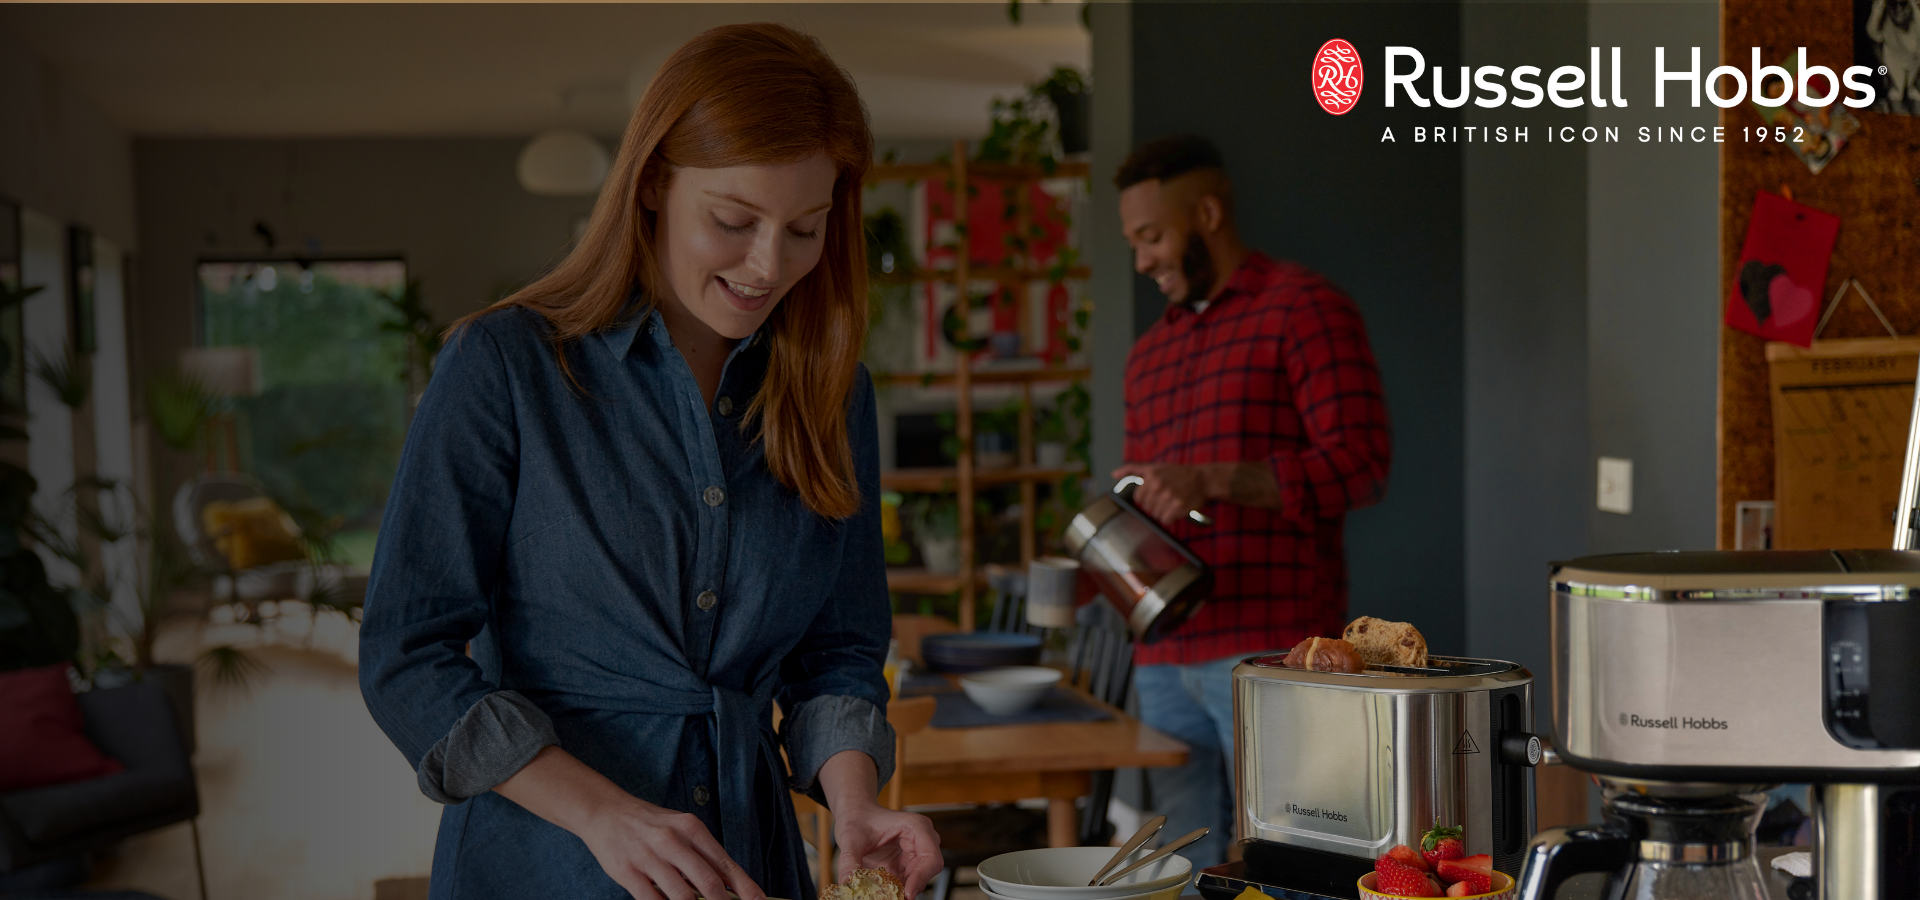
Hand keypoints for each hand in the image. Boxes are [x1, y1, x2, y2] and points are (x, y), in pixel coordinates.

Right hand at [576, 795, 767, 899]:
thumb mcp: (680, 828)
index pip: (725, 863)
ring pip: (682, 896)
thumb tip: (729, 885)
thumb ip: (702, 854)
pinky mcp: (628, 873)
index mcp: (691, 828)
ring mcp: (649, 857)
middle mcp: (672, 841)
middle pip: (708, 882)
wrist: (606, 812)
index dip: (745, 887)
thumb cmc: (649, 824)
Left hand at [832, 799, 943, 896]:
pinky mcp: (906, 865)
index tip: (907, 894)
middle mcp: (921, 840)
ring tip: (885, 895)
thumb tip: (847, 882)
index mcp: (916, 826)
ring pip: (918, 879)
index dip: (922, 877)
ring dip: (902, 890)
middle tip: (894, 898)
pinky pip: (907, 882)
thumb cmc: (858, 819)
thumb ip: (849, 860)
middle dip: (912, 886)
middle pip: (928, 870)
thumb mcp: (850, 838)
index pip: (930, 856)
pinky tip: (882, 892)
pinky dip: (896, 890)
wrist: (855, 816)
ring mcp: (915, 853)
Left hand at [1111, 463, 1216, 524]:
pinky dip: (1171, 518)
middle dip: (1155, 505)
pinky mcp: (1178, 507)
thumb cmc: (1178, 473)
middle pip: (1147, 508)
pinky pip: (1166, 520)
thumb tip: (1113, 474)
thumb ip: (1133, 469)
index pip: (1138, 498)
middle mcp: (1159, 486)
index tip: (1156, 494)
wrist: (1202, 479)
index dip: (1147, 499)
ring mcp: (1169, 497)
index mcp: (1151, 476)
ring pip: (1156, 515)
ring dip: (1164, 512)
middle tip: (1166, 498)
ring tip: (1172, 502)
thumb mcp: (1155, 467)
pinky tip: (1177, 509)